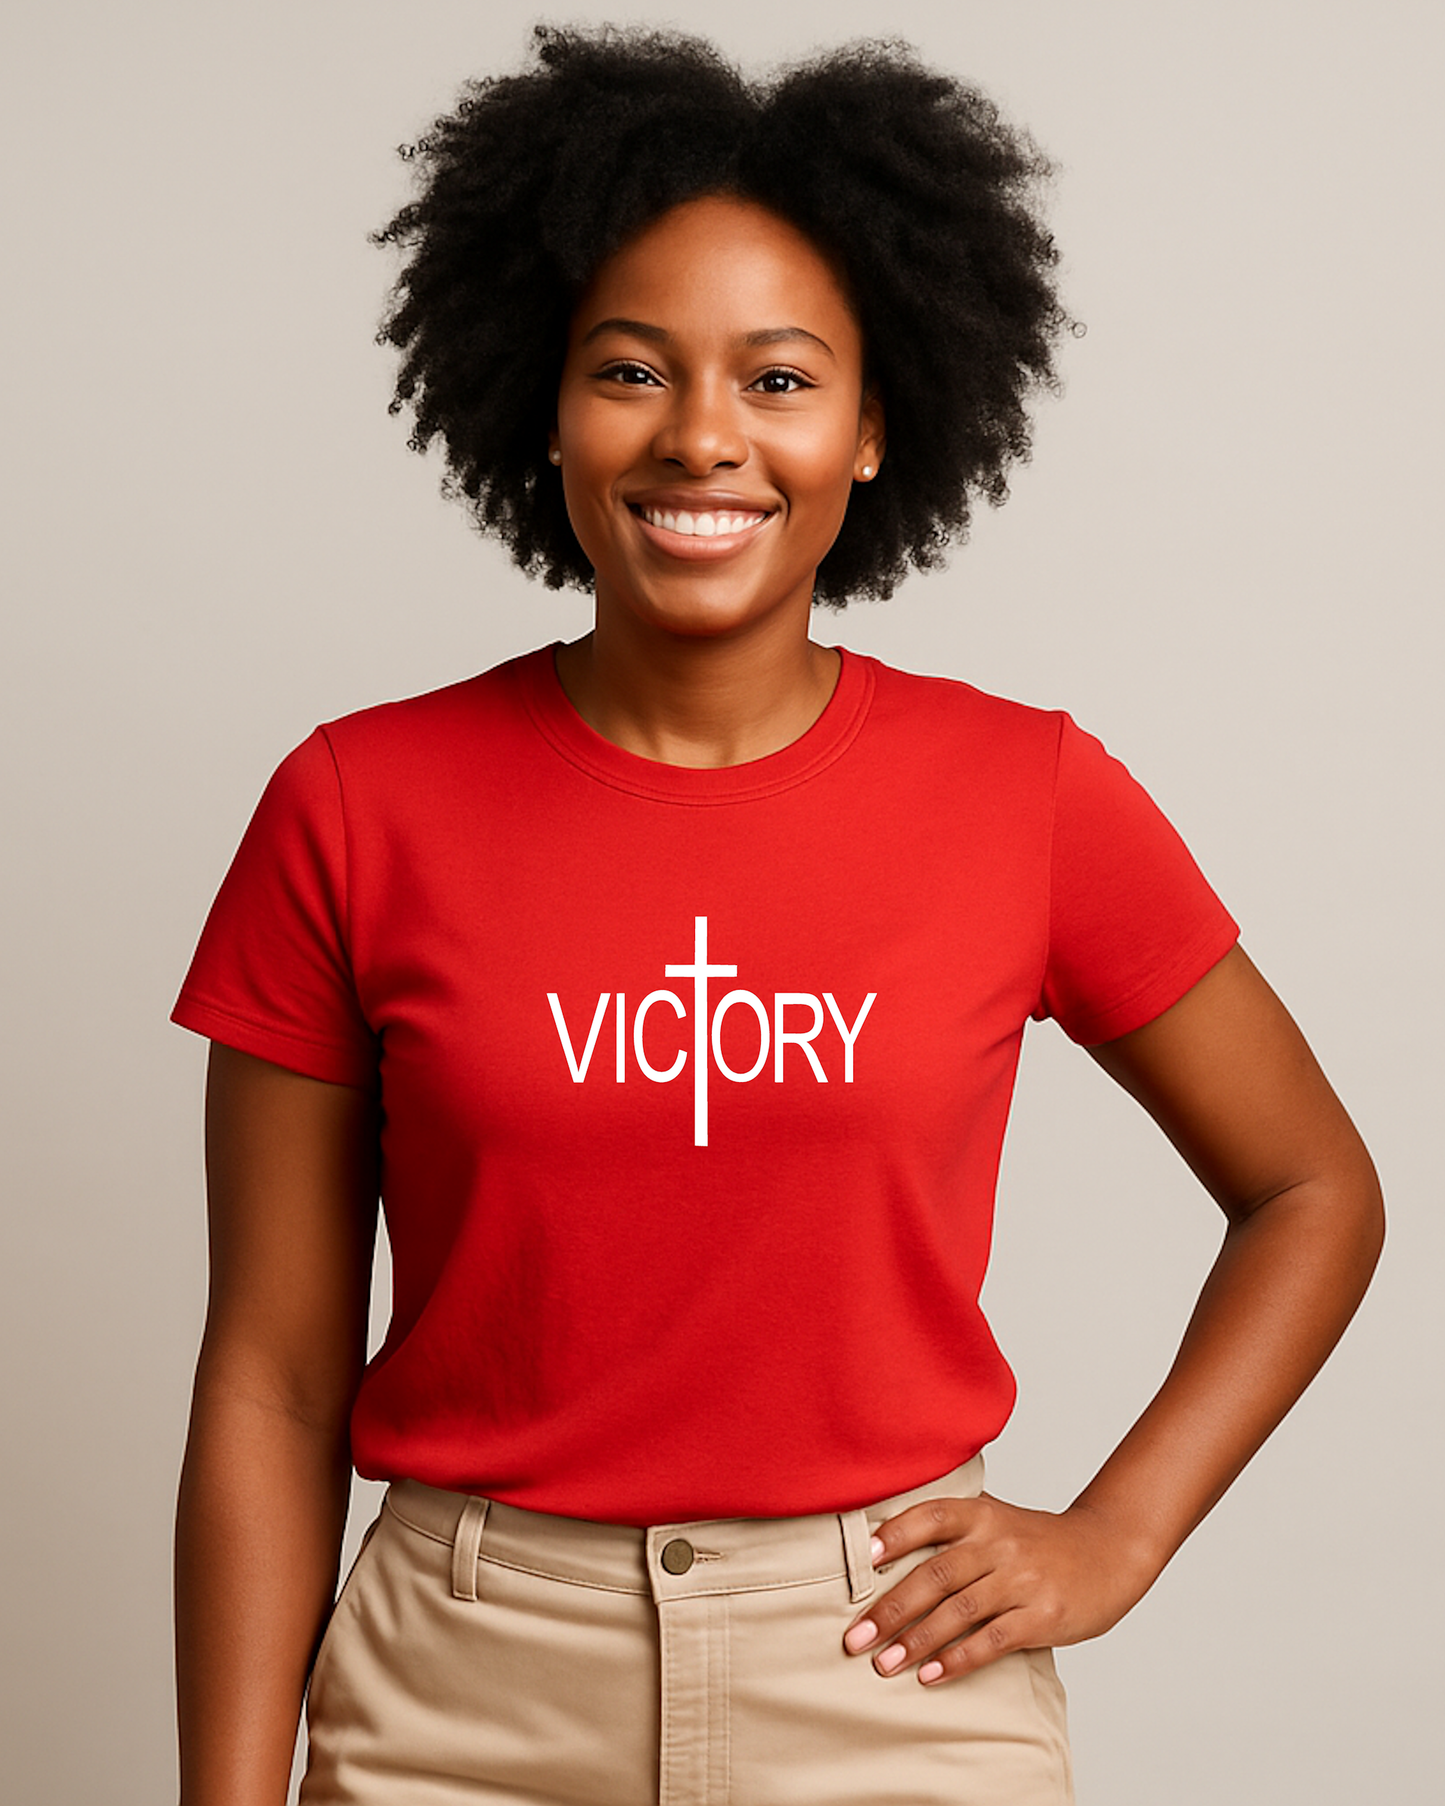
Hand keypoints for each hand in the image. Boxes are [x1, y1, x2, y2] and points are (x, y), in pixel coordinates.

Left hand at [842, 1493, 1160, 1684]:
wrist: (1108, 1552)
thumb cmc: (1038, 1541)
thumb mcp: (998, 1518)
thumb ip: (953, 1526)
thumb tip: (881, 1539)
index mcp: (983, 1514)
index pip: (932, 1516)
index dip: (895, 1534)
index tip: (861, 1559)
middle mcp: (999, 1543)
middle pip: (935, 1574)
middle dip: (890, 1609)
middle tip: (855, 1638)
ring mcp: (1022, 1580)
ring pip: (958, 1611)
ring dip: (915, 1641)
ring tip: (883, 1665)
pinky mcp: (1043, 1616)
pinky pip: (992, 1640)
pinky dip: (958, 1659)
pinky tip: (931, 1675)